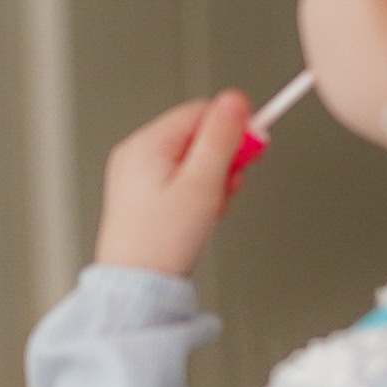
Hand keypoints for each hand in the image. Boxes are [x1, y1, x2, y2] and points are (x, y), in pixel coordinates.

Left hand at [94, 88, 251, 277]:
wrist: (138, 286)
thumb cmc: (161, 242)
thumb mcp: (201, 184)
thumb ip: (221, 139)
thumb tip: (234, 101)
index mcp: (145, 145)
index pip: (201, 112)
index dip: (231, 129)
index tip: (250, 151)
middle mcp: (136, 155)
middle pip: (198, 136)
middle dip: (221, 161)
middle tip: (222, 189)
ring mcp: (137, 176)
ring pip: (193, 161)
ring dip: (212, 181)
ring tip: (206, 209)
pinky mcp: (143, 197)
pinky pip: (181, 181)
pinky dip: (197, 195)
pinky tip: (196, 217)